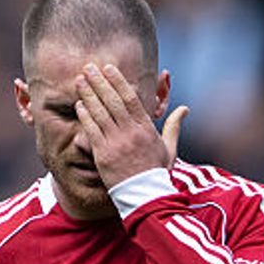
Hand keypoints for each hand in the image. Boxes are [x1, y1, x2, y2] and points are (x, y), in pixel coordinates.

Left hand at [74, 62, 188, 189]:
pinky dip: (85, 116)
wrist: (145, 196)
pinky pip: (92, 131)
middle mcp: (130, 133)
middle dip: (99, 82)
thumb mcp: (169, 148)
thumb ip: (174, 126)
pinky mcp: (103, 155)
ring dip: (88, 95)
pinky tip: (79, 104)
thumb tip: (184, 109)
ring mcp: (116, 144)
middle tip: (88, 67)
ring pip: (100, 114)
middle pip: (112, 101)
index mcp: (146, 128)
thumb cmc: (157, 172)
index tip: (108, 68)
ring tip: (79, 80)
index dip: (117, 81)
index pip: (130, 99)